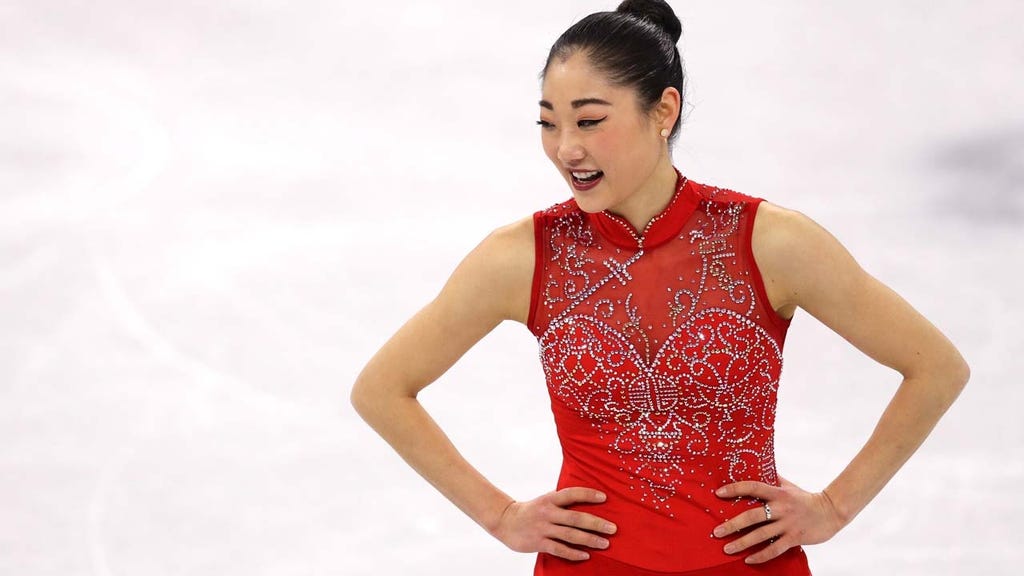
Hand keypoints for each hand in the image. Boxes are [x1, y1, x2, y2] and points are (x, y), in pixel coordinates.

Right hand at [489, 487, 617, 561]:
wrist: (505, 521)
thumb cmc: (531, 510)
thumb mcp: (545, 500)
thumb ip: (562, 501)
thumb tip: (587, 500)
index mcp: (550, 499)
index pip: (572, 494)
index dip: (588, 495)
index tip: (604, 498)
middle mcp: (547, 512)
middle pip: (576, 518)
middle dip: (596, 523)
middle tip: (613, 528)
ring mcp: (543, 528)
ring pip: (570, 535)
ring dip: (589, 539)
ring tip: (605, 543)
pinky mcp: (538, 543)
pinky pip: (559, 549)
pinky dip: (573, 553)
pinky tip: (586, 555)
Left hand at [712, 475, 845, 563]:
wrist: (831, 512)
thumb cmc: (805, 498)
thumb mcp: (788, 485)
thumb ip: (773, 478)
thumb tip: (757, 465)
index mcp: (778, 493)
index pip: (752, 487)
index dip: (735, 489)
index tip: (718, 493)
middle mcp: (781, 508)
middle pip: (752, 516)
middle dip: (732, 525)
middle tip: (716, 531)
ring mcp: (787, 524)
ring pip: (760, 535)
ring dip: (742, 543)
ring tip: (727, 548)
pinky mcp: (795, 538)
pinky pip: (774, 549)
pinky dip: (761, 555)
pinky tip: (748, 559)